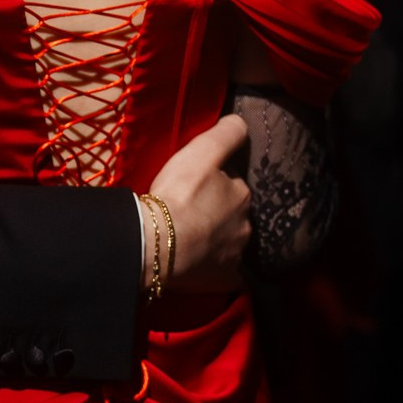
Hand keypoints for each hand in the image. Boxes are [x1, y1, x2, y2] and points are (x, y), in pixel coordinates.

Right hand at [145, 114, 250, 291]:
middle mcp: (245, 226)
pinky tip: (205, 267)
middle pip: (233, 214)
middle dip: (220, 212)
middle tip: (193, 211)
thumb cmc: (179, 194)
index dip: (217, 183)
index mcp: (241, 195)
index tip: (198, 185)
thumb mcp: (201, 152)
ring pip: (229, 242)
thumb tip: (242, 123)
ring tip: (193, 237)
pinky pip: (225, 274)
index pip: (233, 184)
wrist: (157, 242)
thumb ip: (226, 134)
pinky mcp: (222, 280)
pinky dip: (217, 269)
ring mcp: (235, 256)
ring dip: (217, 238)